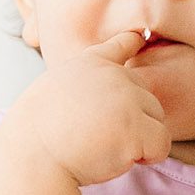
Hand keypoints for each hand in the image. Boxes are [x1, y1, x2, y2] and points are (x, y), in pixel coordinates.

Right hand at [4, 30, 172, 188]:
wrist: (33, 157)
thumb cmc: (37, 133)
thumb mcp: (54, 90)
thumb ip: (84, 84)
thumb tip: (102, 91)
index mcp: (91, 64)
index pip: (121, 44)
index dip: (134, 41)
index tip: (142, 35)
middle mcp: (113, 76)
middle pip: (148, 98)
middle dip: (135, 122)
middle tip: (99, 137)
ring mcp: (126, 99)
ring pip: (158, 121)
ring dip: (140, 140)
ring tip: (105, 147)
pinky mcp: (136, 128)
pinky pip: (161, 145)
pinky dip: (148, 157)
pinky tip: (120, 159)